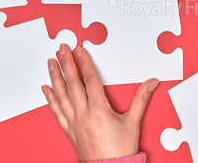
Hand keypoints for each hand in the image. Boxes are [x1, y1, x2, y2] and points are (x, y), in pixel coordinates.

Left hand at [42, 44, 158, 161]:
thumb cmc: (121, 149)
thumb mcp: (133, 121)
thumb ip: (141, 99)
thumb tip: (151, 83)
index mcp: (98, 110)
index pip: (90, 80)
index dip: (84, 62)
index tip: (79, 49)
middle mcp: (83, 114)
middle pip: (72, 83)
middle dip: (66, 63)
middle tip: (61, 49)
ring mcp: (74, 122)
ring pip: (61, 95)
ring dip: (55, 77)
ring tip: (51, 63)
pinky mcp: (69, 130)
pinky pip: (56, 111)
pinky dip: (50, 98)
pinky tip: (46, 89)